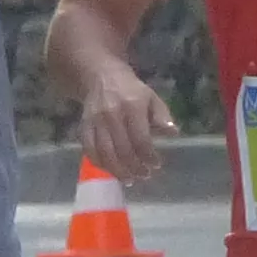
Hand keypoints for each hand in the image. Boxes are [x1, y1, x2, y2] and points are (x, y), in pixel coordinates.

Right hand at [77, 62, 177, 184]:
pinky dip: (100, 164)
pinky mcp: (83, 126)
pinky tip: (111, 170)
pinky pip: (90, 150)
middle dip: (135, 167)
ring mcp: (95, 121)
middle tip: (144, 175)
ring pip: (105, 153)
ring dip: (118, 170)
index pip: (141, 139)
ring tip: (129, 179)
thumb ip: (162, 116)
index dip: (148, 156)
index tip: (155, 165)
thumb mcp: (152, 98)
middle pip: (123, 149)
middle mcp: (112, 114)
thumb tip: (172, 133)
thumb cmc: (132, 91)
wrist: (101, 77)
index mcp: (132, 106)